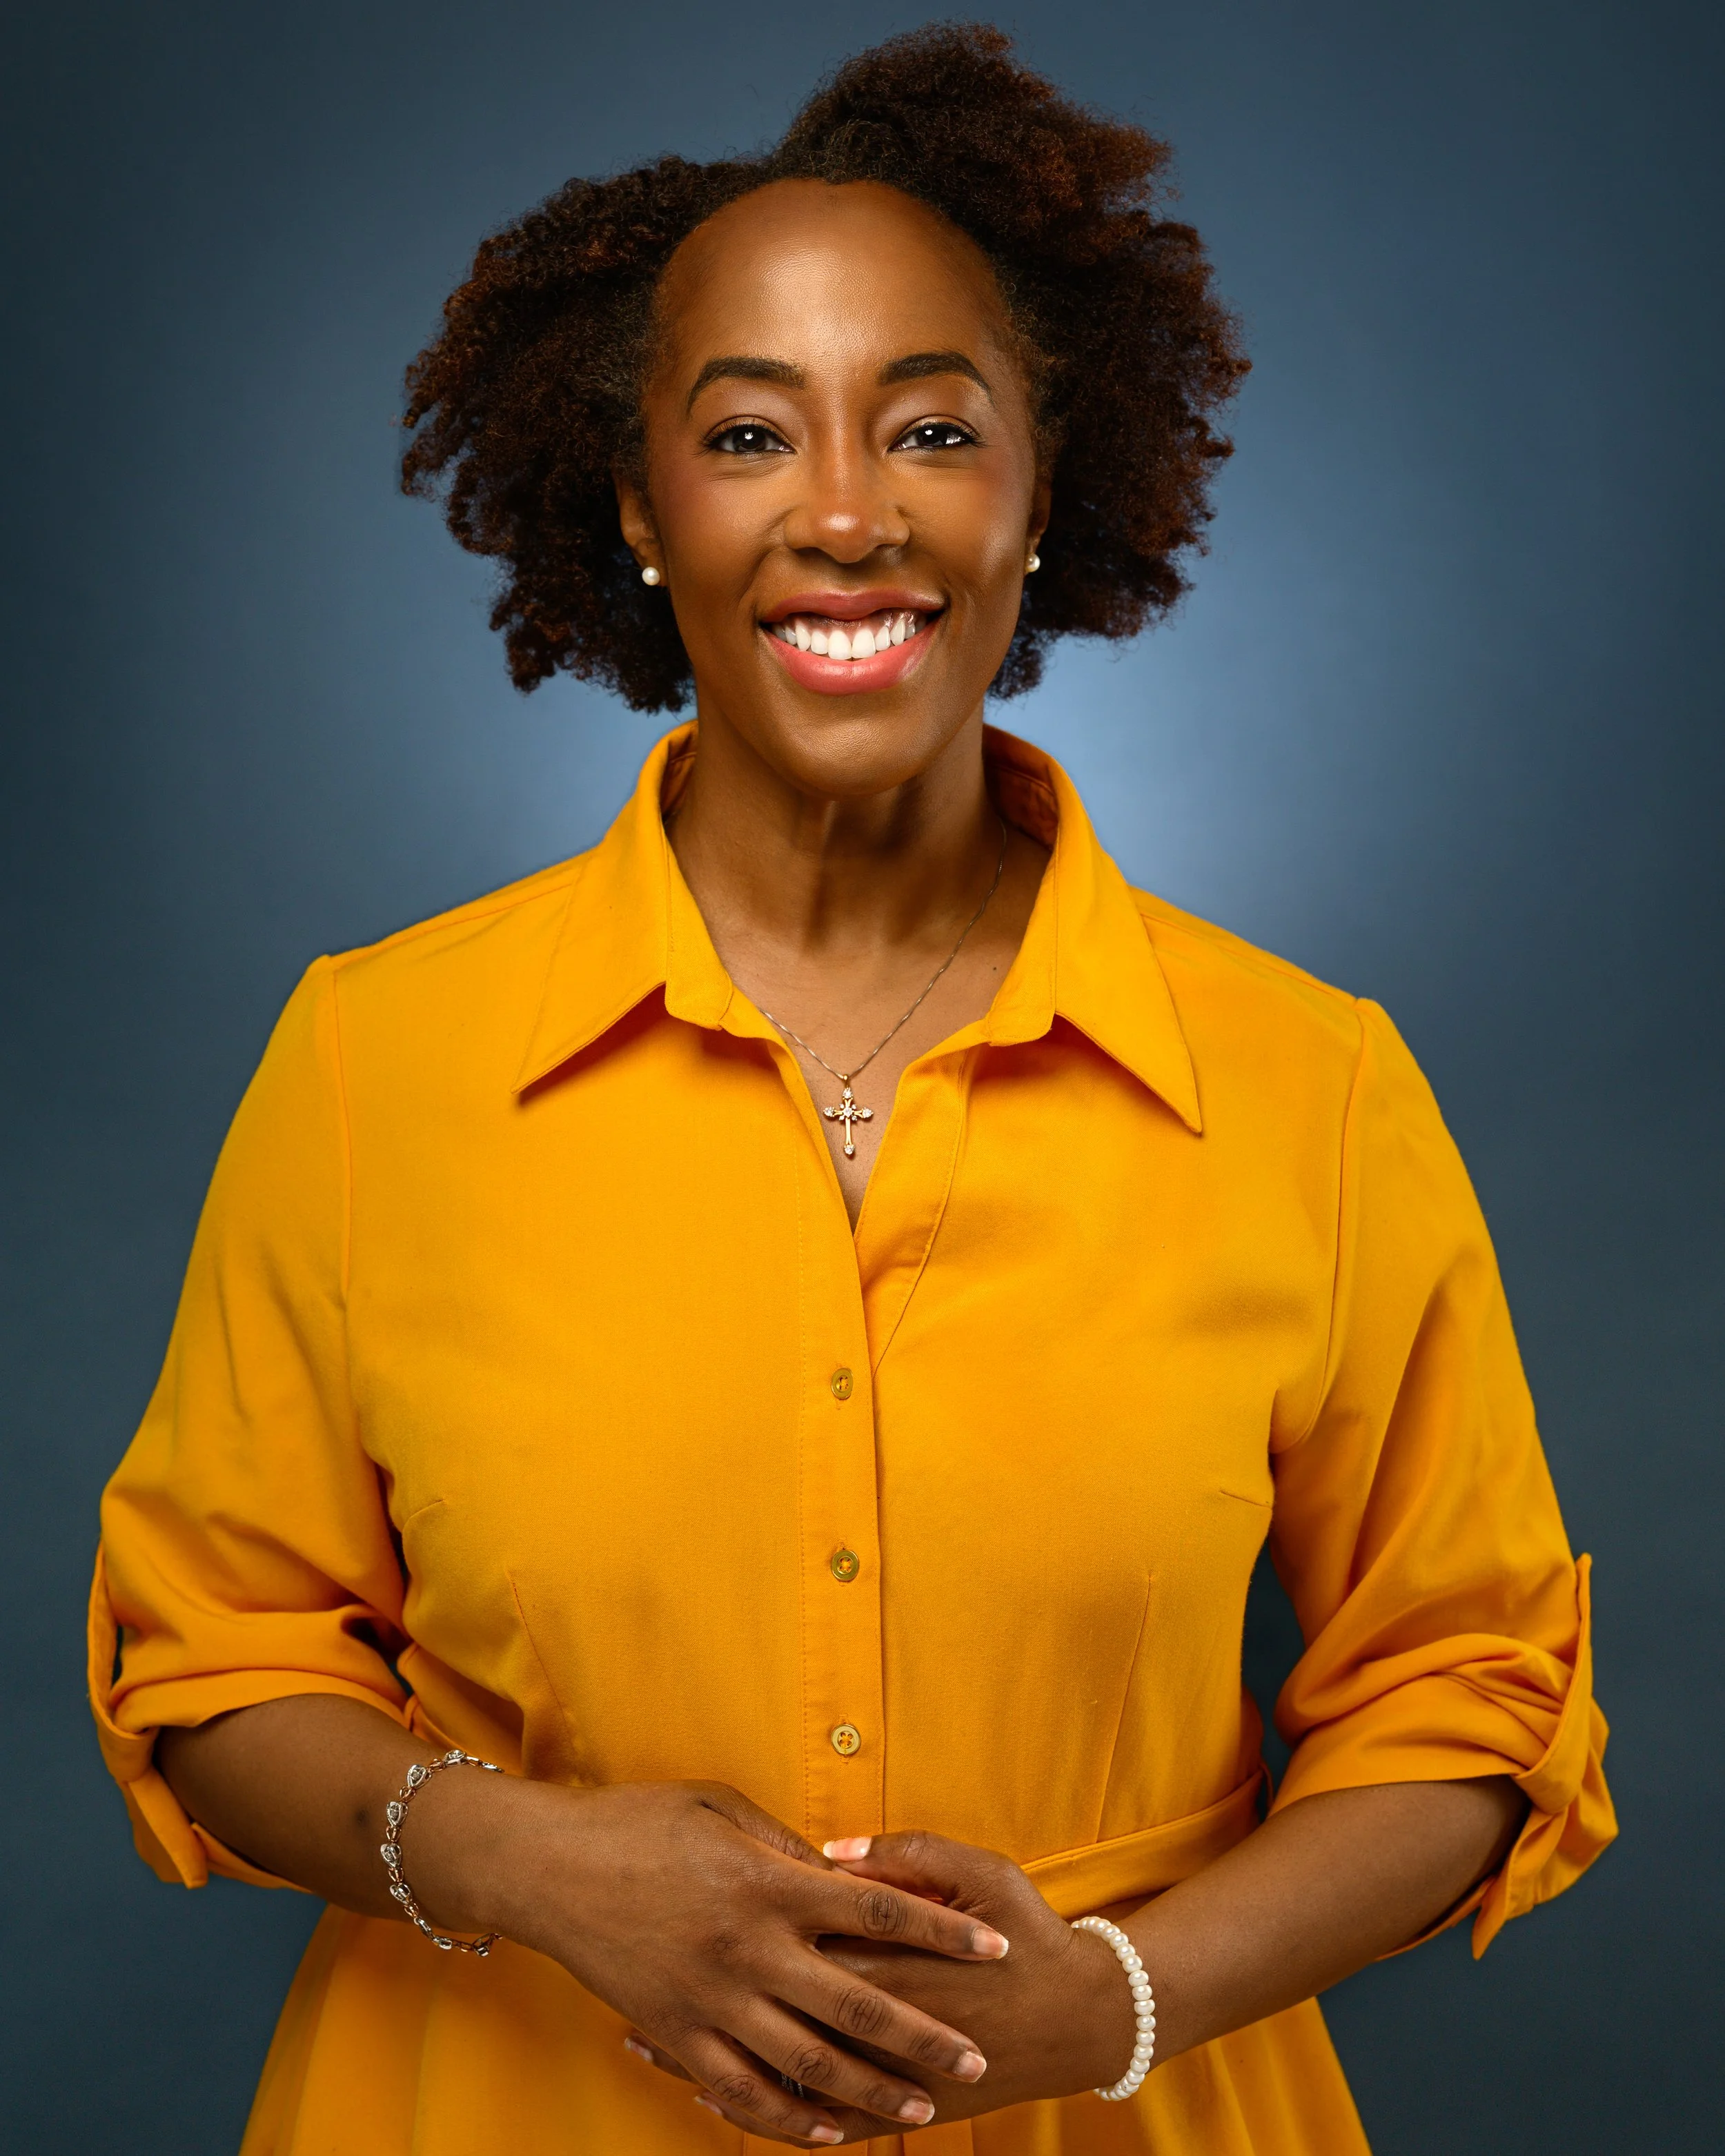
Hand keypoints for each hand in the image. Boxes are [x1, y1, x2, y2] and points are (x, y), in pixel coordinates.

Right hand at [430, 1779, 1002, 2145]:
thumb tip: (842, 1872)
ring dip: (870, 2091)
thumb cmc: (637, 1821)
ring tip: (921, 2109)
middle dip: (923, 2036)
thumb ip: (785, 1843)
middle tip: (975, 2061)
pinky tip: (828, 2136)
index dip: (942, 1932)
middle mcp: (749, 1947)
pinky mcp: (676, 2034)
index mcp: (767, 1881)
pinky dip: (789, 2120)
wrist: (549, 1867)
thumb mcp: (719, 1804)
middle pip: (858, 2001)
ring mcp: (712, 1999)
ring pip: (808, 2062)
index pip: (878, 1908)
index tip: (995, 1949)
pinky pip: (742, 2091)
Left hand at [624, 1828, 1135, 2142]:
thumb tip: (833, 1849)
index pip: (799, 1934)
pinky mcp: (897, 2108)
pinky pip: (812, 2116)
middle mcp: (878, 2015)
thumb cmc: (1030, 1935)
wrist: (1083, 2021)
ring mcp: (884, 2070)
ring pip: (777, 2068)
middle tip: (636, 1968)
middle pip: (770, 2003)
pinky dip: (756, 2109)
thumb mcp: (983, 1873)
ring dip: (708, 2055)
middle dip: (702, 1988)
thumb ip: (911, 1854)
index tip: (679, 1898)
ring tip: (644, 2038)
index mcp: (893, 1951)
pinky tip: (708, 2095)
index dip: (737, 1919)